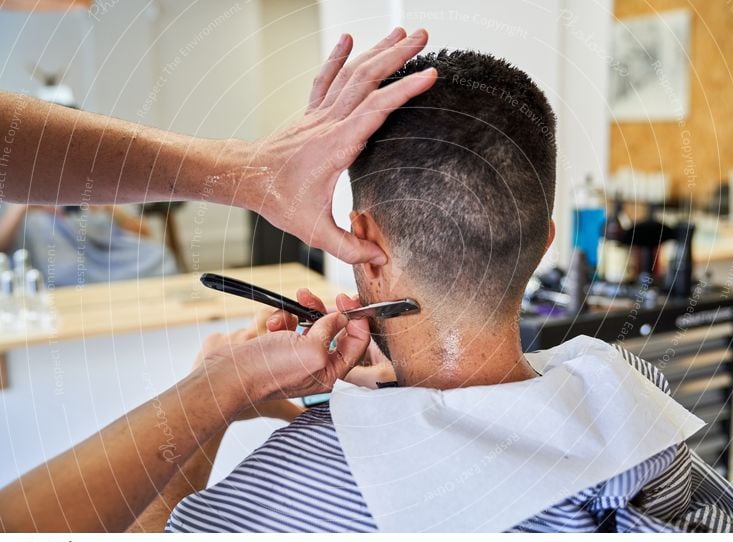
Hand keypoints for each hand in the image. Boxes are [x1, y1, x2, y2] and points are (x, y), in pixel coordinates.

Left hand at [224, 28, 436, 264]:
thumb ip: (349, 247)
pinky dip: (338, 56)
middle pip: (367, 79)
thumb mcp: (314, 231)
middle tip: (423, 37)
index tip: (430, 74)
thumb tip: (381, 259)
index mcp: (337, 145)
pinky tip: (348, 38)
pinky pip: (326, 78)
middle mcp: (330, 122)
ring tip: (402, 34)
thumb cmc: (278, 201)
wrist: (245, 178)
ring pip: (351, 74)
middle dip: (397, 56)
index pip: (376, 109)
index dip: (404, 90)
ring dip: (377, 51)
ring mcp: (319, 114)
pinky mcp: (311, 114)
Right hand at [266, 290, 396, 388]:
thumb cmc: (268, 371)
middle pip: (333, 329)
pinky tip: (272, 323)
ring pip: (310, 323)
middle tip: (312, 297)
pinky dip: (282, 319)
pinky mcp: (281, 346)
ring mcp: (298, 355)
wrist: (230, 374)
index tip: (348, 300)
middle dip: (323, 310)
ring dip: (299, 312)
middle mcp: (316, 364)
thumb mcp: (310, 349)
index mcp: (329, 372)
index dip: (356, 320)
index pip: (357, 344)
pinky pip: (290, 324)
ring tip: (286, 312)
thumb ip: (330, 331)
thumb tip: (342, 317)